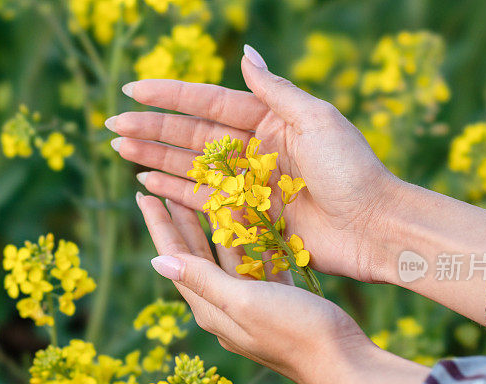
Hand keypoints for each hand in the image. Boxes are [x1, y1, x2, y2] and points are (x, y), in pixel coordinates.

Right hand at [107, 46, 401, 282]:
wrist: (374, 228)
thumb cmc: (352, 170)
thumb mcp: (317, 120)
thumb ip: (275, 91)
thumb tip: (245, 54)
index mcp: (269, 119)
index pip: (209, 103)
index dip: (170, 96)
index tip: (133, 89)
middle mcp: (254, 149)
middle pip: (191, 136)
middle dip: (151, 130)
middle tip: (111, 127)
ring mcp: (248, 184)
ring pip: (191, 168)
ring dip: (154, 160)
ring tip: (119, 151)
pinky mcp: (248, 216)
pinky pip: (203, 201)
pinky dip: (174, 192)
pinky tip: (146, 182)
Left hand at [135, 192, 428, 383]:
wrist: (342, 362)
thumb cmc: (293, 330)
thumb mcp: (243, 302)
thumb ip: (202, 280)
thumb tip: (155, 262)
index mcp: (211, 308)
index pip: (175, 260)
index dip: (159, 226)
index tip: (143, 195)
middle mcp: (225, 307)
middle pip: (196, 257)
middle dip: (180, 224)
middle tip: (165, 192)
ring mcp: (252, 306)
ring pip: (226, 258)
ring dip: (215, 229)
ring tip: (204, 199)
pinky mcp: (279, 301)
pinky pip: (257, 265)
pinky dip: (251, 243)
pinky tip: (252, 224)